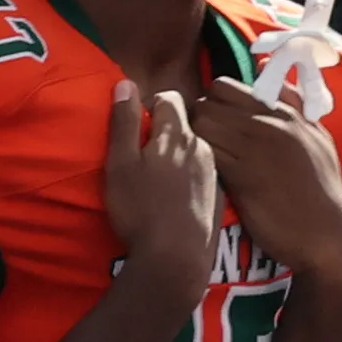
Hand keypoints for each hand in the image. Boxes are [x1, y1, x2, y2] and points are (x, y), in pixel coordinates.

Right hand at [98, 85, 218, 333]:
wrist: (177, 257)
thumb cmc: (141, 209)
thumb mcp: (120, 164)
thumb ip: (123, 123)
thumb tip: (125, 83)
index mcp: (176, 134)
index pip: (169, 98)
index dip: (151, 105)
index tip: (137, 124)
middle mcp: (202, 147)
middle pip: (185, 124)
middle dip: (166, 130)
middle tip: (145, 153)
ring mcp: (214, 172)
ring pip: (196, 149)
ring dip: (179, 154)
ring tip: (161, 177)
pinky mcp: (221, 196)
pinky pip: (204, 174)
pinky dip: (191, 177)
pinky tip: (178, 198)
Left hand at [186, 72, 341, 282]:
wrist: (327, 234)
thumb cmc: (321, 190)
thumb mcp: (317, 138)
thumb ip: (295, 106)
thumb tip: (275, 80)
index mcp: (285, 112)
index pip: (227, 86)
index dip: (212, 103)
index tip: (213, 123)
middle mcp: (270, 122)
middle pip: (209, 100)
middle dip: (197, 117)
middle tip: (201, 142)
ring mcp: (256, 147)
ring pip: (202, 122)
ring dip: (192, 139)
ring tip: (199, 159)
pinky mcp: (243, 175)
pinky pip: (205, 152)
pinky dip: (197, 160)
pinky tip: (203, 176)